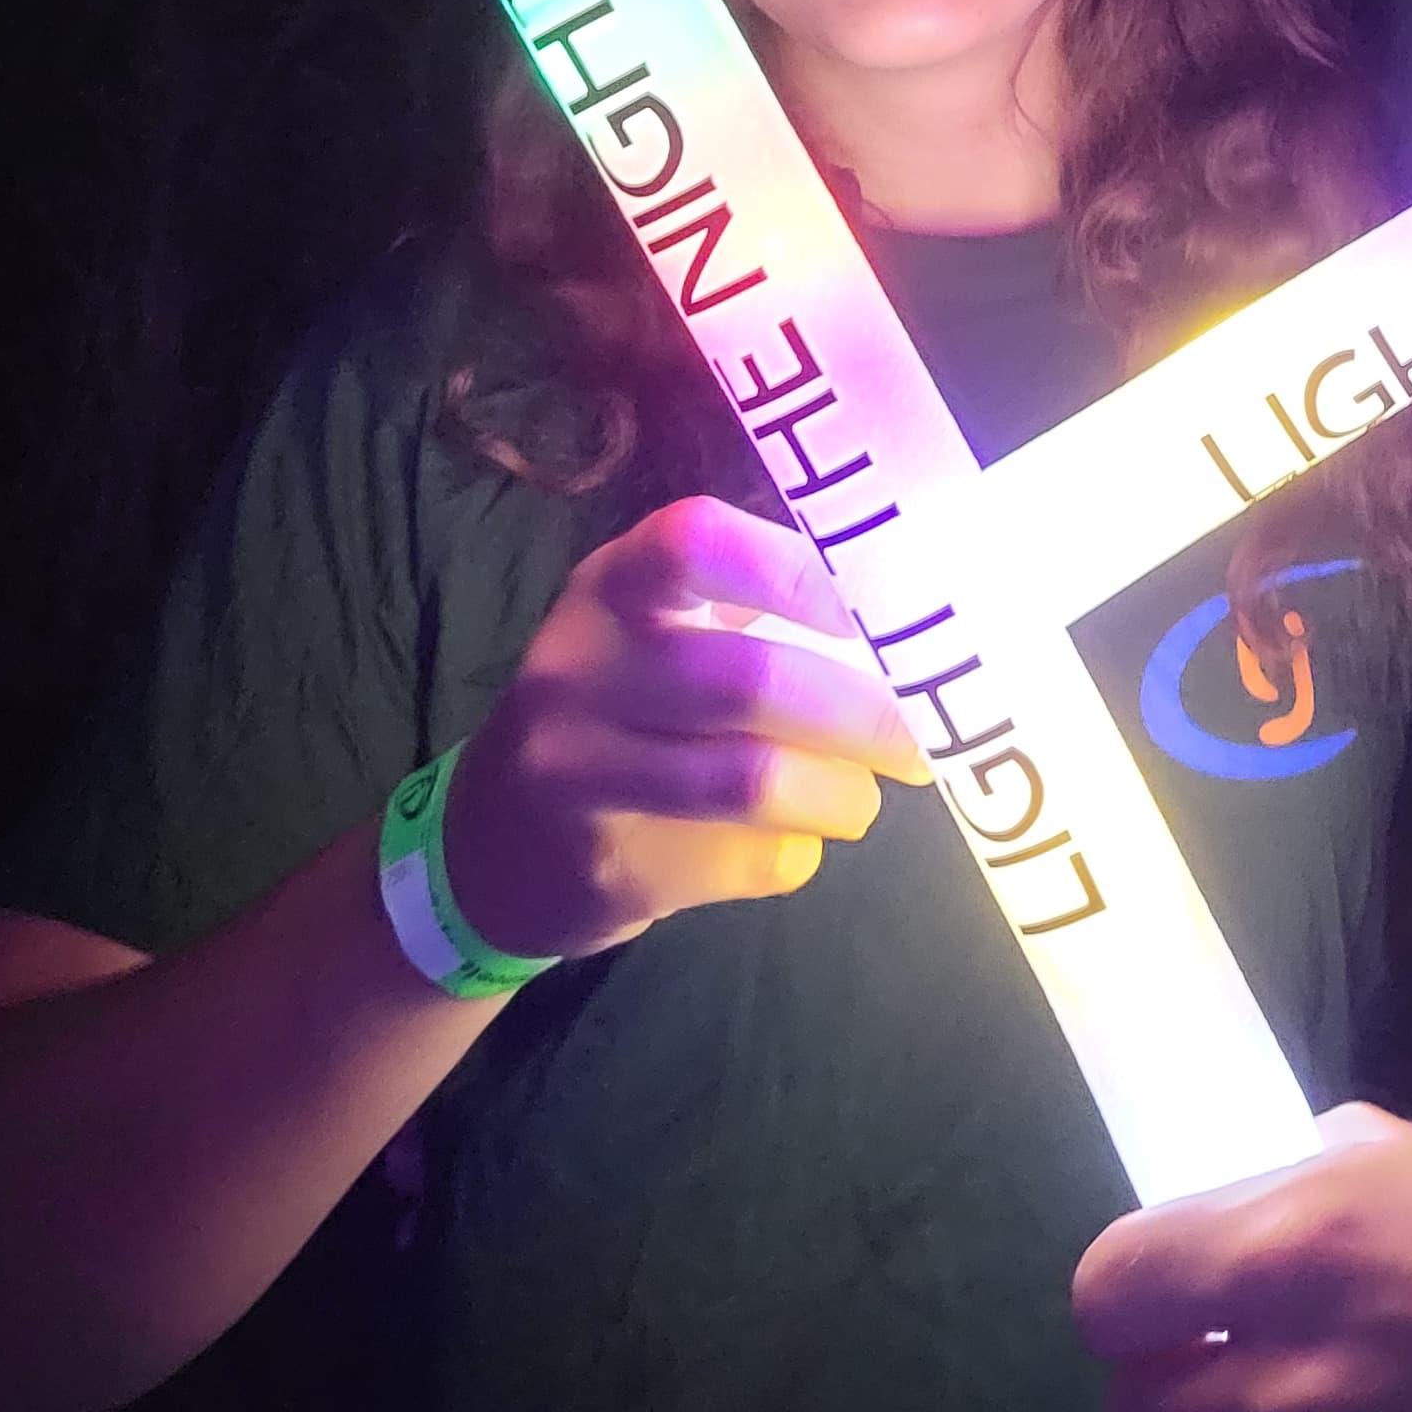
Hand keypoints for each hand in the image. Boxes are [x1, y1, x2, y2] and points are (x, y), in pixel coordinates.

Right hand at [443, 496, 930, 960]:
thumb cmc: (615, 711)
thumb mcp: (649, 634)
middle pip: (754, 680)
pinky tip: (792, 840)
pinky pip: (747, 861)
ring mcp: (580, 773)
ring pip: (756, 781)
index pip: (698, 543)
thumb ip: (756, 612)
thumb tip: (914, 619)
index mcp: (610, 587)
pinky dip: (798, 852)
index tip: (880, 612)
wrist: (490, 847)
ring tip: (862, 799)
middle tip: (922, 740)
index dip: (800, 572)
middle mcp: (580, 667)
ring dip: (842, 795)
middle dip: (867, 715)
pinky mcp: (608, 867)